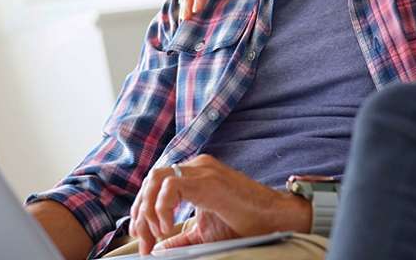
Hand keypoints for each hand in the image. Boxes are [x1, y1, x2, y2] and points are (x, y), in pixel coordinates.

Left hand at [129, 154, 310, 254]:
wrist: (274, 218)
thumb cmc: (245, 224)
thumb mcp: (204, 233)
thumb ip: (181, 237)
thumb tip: (159, 248)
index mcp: (193, 174)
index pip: (155, 185)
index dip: (142, 212)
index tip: (144, 241)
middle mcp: (195, 166)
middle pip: (150, 181)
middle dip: (140, 213)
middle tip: (144, 242)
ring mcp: (201, 169)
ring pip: (155, 179)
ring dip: (148, 210)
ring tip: (156, 233)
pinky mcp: (207, 179)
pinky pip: (170, 185)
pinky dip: (162, 208)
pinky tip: (168, 228)